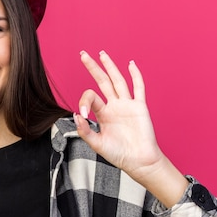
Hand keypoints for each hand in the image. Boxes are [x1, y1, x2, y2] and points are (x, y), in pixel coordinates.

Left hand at [75, 50, 163, 181]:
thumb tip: (76, 115)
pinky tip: (131, 64)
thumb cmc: (118, 154)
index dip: (84, 102)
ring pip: (118, 81)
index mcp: (103, 113)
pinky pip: (138, 88)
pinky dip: (135, 76)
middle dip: (93, 68)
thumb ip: (85, 131)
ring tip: (102, 54)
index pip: (91, 98)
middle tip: (83, 55)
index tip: (84, 116)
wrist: (138, 161)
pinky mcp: (139, 107)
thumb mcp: (97, 144)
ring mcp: (127, 105)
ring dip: (110, 67)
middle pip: (102, 81)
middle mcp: (114, 106)